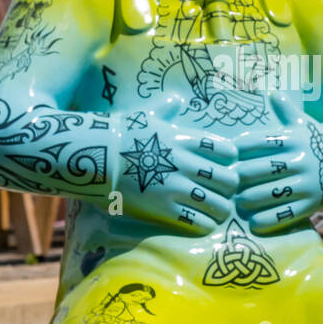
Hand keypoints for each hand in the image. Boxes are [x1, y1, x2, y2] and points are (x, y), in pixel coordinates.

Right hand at [116, 98, 237, 234]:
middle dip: (229, 187)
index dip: (229, 159)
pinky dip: (205, 224)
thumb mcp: (145, 115)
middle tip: (223, 191)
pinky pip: (197, 222)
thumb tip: (177, 98)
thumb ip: (165, 108)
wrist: (93, 156)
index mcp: (184, 140)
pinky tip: (202, 223)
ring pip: (218, 204)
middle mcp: (185, 164)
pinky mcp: (163, 210)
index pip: (226, 151)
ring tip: (216, 211)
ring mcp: (175, 188)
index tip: (223, 164)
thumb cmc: (118, 134)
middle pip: (228, 180)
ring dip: (221, 209)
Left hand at [235, 95, 322, 234]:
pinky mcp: (312, 204)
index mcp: (294, 138)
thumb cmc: (317, 141)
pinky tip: (254, 222)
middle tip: (226, 183)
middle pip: (260, 169)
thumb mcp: (304, 123)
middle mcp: (300, 160)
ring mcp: (307, 183)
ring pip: (270, 193)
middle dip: (239, 177)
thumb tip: (271, 90)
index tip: (226, 156)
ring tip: (238, 202)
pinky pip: (286, 214)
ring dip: (249, 200)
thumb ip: (286, 109)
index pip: (258, 142)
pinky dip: (268, 220)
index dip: (238, 149)